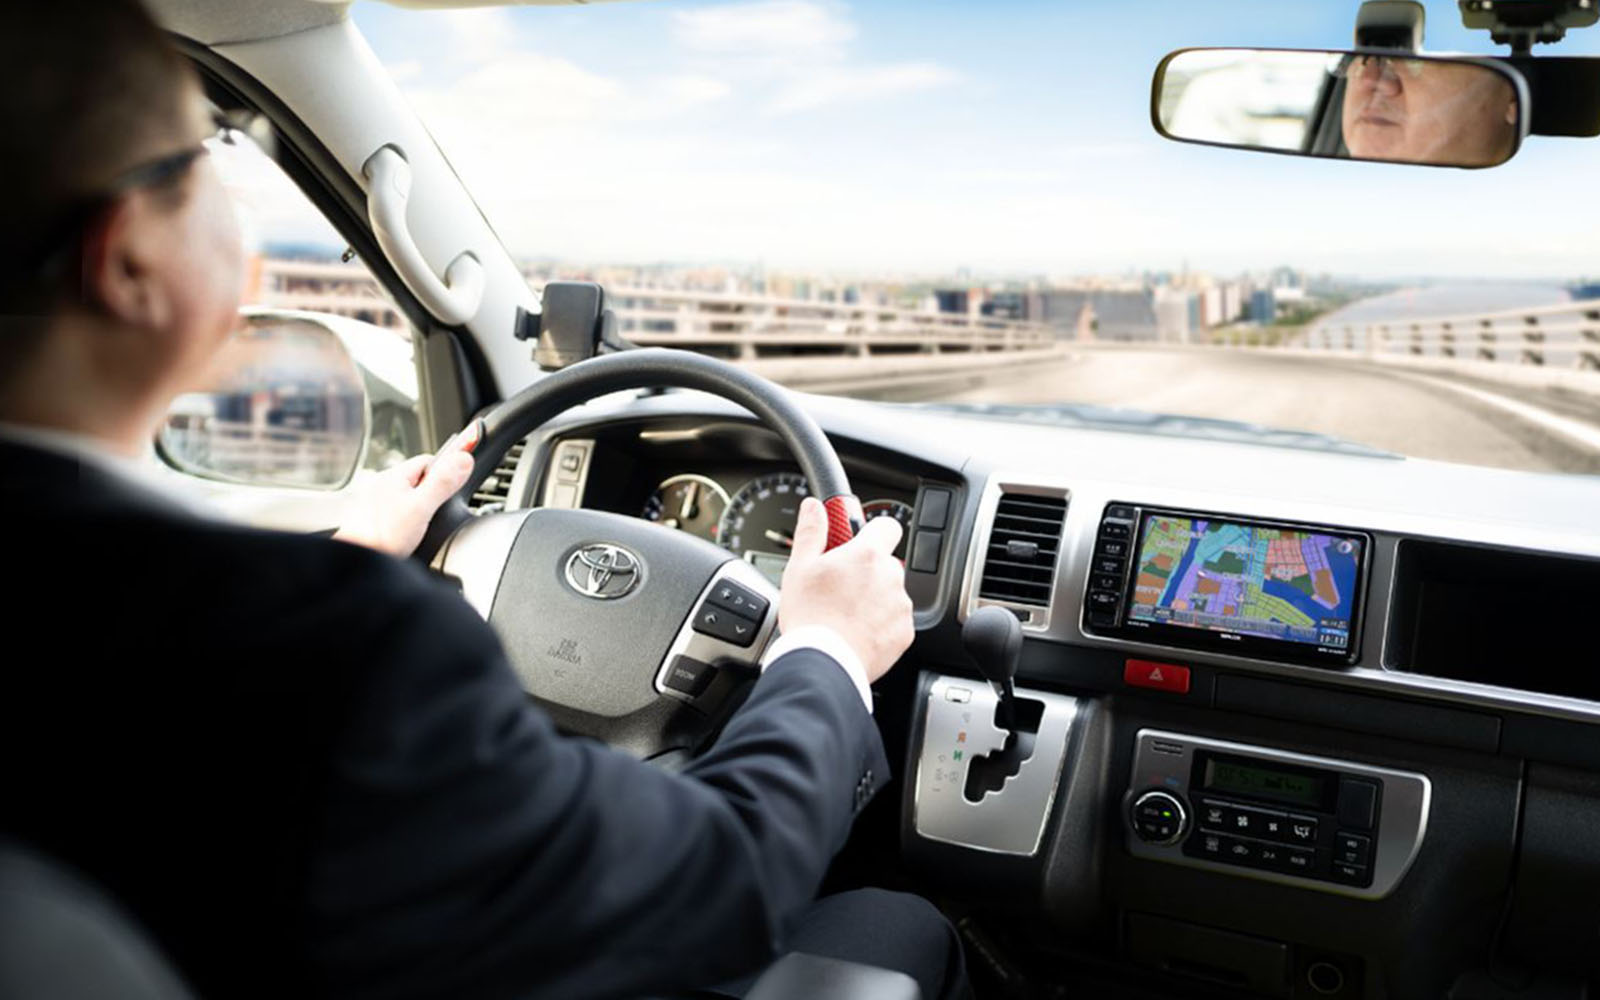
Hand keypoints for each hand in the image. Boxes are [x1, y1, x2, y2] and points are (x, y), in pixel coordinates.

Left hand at [332, 421, 481, 557]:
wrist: (356, 559)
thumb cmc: (381, 537)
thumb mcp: (420, 508)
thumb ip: (442, 483)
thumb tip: (463, 458)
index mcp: (394, 476)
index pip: (429, 461)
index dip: (447, 470)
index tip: (458, 479)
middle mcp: (384, 485)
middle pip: (420, 478)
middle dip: (435, 490)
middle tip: (441, 508)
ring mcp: (378, 501)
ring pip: (409, 495)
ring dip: (421, 505)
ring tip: (426, 521)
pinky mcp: (375, 518)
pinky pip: (400, 509)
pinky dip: (409, 517)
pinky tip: (411, 530)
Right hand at [778, 496, 912, 683]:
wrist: (824, 663)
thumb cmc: (810, 616)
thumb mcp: (800, 567)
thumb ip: (812, 531)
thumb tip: (814, 507)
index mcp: (867, 554)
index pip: (887, 526)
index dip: (872, 531)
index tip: (857, 541)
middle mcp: (891, 576)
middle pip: (885, 563)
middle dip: (867, 571)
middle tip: (840, 585)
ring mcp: (900, 606)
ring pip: (890, 593)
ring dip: (874, 598)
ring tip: (845, 613)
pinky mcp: (904, 633)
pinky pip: (895, 620)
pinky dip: (880, 624)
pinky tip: (856, 630)